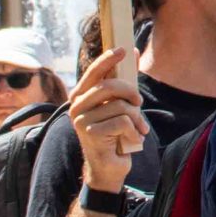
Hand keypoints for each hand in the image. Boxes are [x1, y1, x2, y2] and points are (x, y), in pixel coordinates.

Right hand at [68, 43, 148, 194]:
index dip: (108, 59)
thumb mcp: (120, 105)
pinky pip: (123, 122)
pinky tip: (131, 141)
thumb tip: (133, 52)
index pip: (94, 72)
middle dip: (131, 93)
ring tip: (136, 129)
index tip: (124, 49)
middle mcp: (76, 105)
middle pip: (109, 86)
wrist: (109, 167)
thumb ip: (124, 82)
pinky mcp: (90, 133)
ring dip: (136, 119)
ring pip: (120, 106)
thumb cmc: (115, 133)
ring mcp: (81, 119)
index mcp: (81, 95)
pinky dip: (134, 132)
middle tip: (139, 103)